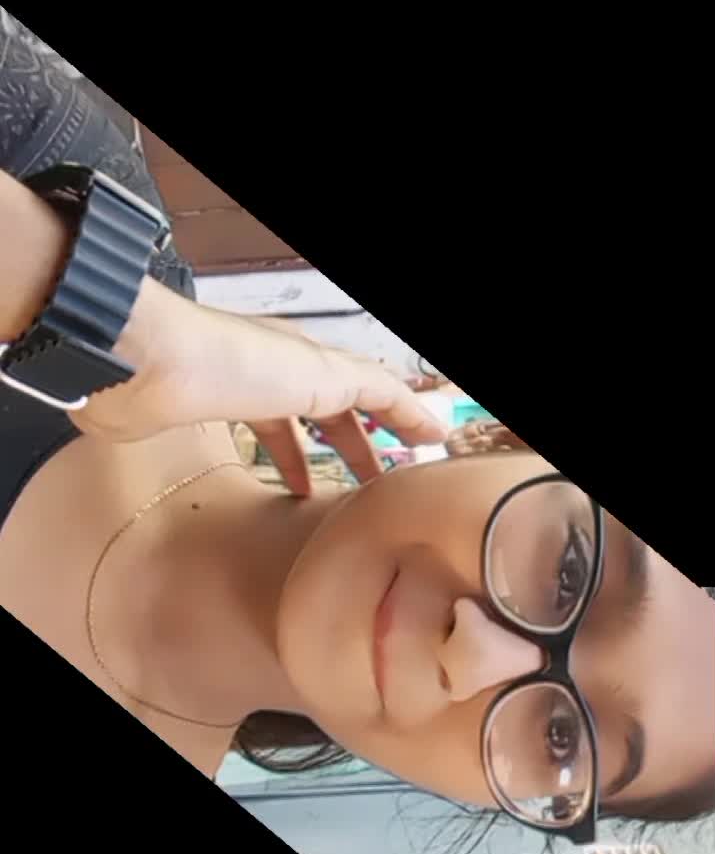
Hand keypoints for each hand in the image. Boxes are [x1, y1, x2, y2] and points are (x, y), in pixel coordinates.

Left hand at [71, 282, 447, 493]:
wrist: (144, 362)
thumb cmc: (232, 362)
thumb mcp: (321, 373)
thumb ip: (376, 393)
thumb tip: (431, 419)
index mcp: (310, 357)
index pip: (370, 387)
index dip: (401, 416)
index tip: (429, 445)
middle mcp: (278, 368)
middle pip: (330, 409)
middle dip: (358, 445)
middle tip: (380, 488)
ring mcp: (239, 390)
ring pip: (289, 427)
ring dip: (311, 458)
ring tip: (325, 497)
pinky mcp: (201, 413)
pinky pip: (249, 441)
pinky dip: (271, 462)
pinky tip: (270, 486)